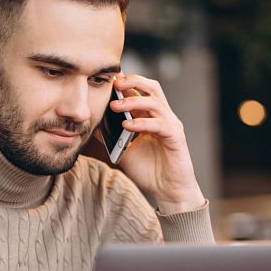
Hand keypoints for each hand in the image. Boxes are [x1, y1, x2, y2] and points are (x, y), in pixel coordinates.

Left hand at [110, 74, 204, 213]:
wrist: (167, 190)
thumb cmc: (148, 170)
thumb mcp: (123, 149)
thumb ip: (111, 136)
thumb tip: (94, 123)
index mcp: (151, 116)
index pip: (140, 91)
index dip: (126, 82)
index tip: (107, 80)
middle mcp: (163, 116)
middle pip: (152, 88)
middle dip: (133, 81)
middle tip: (114, 84)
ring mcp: (171, 125)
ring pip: (155, 103)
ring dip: (133, 102)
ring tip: (114, 106)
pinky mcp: (175, 137)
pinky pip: (159, 125)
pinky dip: (142, 123)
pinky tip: (126, 126)